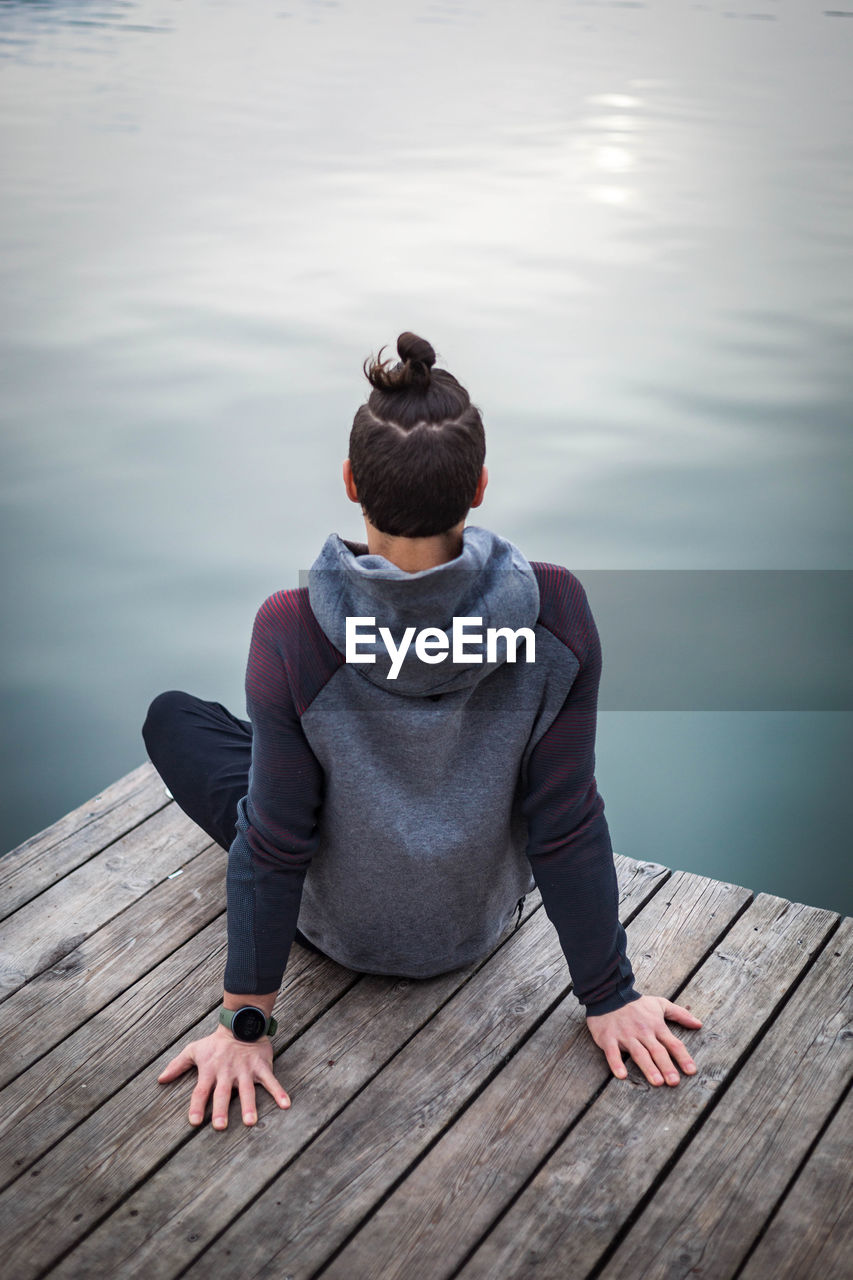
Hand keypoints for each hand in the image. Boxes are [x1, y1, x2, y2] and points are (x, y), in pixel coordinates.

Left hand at [157, 1026, 290, 1127]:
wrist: (241, 1023)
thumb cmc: (215, 1043)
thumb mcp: (194, 1050)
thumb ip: (177, 1065)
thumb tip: (160, 1080)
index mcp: (210, 1071)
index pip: (201, 1091)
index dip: (197, 1106)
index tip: (194, 1122)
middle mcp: (227, 1072)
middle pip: (223, 1093)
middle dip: (221, 1109)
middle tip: (219, 1126)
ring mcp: (246, 1070)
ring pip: (247, 1090)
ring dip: (249, 1106)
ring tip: (250, 1122)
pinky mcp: (262, 1066)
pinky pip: (271, 1081)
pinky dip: (279, 1092)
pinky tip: (286, 1105)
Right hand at [586, 994, 701, 1086]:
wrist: (608, 993)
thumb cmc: (636, 1003)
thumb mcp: (660, 1004)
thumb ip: (680, 1014)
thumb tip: (699, 1024)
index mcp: (656, 1026)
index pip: (673, 1043)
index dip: (683, 1057)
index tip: (691, 1071)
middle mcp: (643, 1032)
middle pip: (657, 1051)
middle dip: (666, 1066)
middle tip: (674, 1082)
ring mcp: (625, 1035)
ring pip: (638, 1053)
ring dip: (648, 1067)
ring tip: (657, 1081)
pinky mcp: (608, 1038)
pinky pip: (613, 1052)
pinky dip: (616, 1063)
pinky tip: (621, 1075)